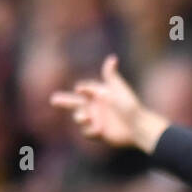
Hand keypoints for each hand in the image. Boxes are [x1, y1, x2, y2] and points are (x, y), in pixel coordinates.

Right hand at [49, 54, 167, 153]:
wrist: (138, 127)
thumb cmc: (129, 106)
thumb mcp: (118, 88)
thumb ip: (111, 75)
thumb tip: (112, 58)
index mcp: (98, 94)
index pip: (83, 89)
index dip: (81, 89)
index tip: (80, 90)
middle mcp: (96, 107)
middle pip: (75, 103)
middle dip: (63, 101)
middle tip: (53, 100)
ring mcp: (96, 120)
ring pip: (79, 118)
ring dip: (80, 117)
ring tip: (86, 118)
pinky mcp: (99, 133)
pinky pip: (87, 132)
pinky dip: (90, 131)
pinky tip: (99, 130)